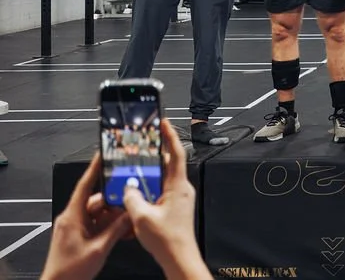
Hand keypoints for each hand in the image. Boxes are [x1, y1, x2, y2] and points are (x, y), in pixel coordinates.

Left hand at [40, 154, 131, 279]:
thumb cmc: (70, 271)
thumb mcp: (99, 248)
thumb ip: (117, 228)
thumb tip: (131, 213)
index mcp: (72, 216)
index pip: (84, 185)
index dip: (94, 167)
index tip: (103, 153)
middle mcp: (73, 219)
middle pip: (99, 200)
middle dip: (116, 201)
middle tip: (133, 199)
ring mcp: (77, 227)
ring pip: (101, 213)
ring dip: (116, 217)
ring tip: (130, 220)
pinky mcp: (81, 236)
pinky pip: (99, 224)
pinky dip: (111, 226)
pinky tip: (124, 231)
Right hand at [121, 120, 206, 278]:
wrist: (179, 258)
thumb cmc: (168, 240)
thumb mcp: (142, 217)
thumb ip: (131, 198)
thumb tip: (127, 188)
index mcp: (178, 186)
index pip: (176, 153)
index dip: (170, 136)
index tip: (164, 122)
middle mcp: (181, 189)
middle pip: (168, 164)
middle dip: (155, 154)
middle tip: (143, 144)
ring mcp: (179, 198)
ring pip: (163, 178)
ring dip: (150, 173)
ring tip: (135, 168)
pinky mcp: (174, 207)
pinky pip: (162, 190)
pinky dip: (150, 187)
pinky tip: (138, 192)